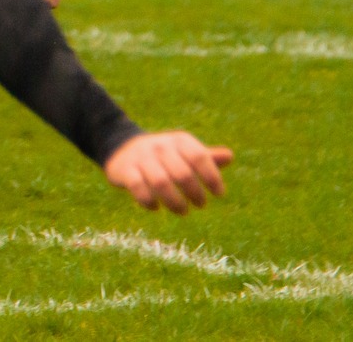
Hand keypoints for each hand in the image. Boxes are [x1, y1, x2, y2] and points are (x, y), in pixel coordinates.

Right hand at [104, 132, 231, 213]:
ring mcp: (141, 158)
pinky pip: (138, 188)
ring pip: (161, 183)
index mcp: (179, 141)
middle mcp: (160, 146)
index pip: (199, 157)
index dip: (212, 177)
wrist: (122, 147)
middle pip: (182, 173)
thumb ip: (206, 157)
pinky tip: (156, 207)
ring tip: (183, 211)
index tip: (219, 194)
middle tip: (200, 204)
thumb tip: (229, 156)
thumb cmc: (164, 155)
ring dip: (175, 202)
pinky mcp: (125, 170)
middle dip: (195, 193)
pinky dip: (149, 201)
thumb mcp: (184, 152)